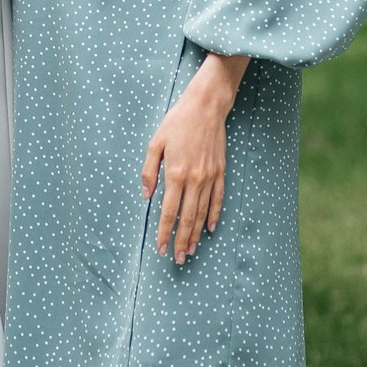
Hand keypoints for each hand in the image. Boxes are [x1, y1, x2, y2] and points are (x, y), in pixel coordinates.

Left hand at [142, 53, 248, 264]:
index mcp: (175, 173)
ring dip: (195, 234)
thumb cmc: (176, 123)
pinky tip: (209, 228)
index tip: (160, 247)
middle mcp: (193, 179)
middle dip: (181, 240)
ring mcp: (209, 177)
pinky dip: (213, 216)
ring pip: (202, 213)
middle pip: (187, 218)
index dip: (163, 231)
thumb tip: (146, 195)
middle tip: (177, 259)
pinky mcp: (220, 172)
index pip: (168, 211)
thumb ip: (149, 170)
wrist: (206, 107)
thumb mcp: (155, 143)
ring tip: (191, 251)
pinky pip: (217, 200)